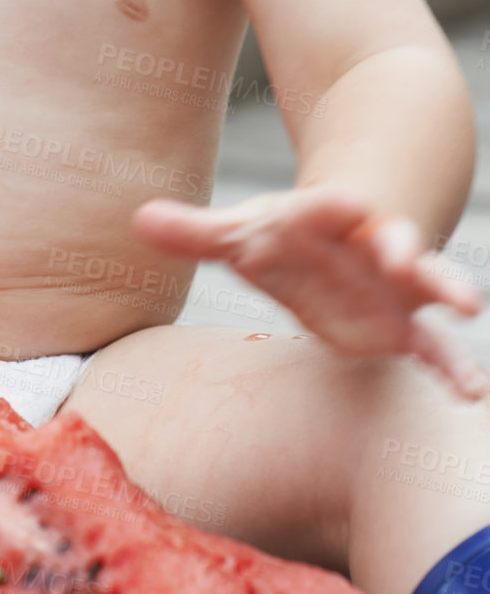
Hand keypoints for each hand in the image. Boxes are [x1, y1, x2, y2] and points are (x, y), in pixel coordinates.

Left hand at [133, 184, 487, 401]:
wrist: (348, 234)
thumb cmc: (285, 237)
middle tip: (400, 248)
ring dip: (445, 287)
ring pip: (427, 280)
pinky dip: (454, 365)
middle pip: (385, 238)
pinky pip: (435, 346)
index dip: (331, 205)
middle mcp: (365, 245)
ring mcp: (393, 284)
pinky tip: (470, 393)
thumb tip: (138, 220)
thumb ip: (196, 233)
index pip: (325, 207)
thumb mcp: (241, 234)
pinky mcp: (404, 325)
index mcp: (322, 218)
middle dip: (394, 241)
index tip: (344, 200)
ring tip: (468, 305)